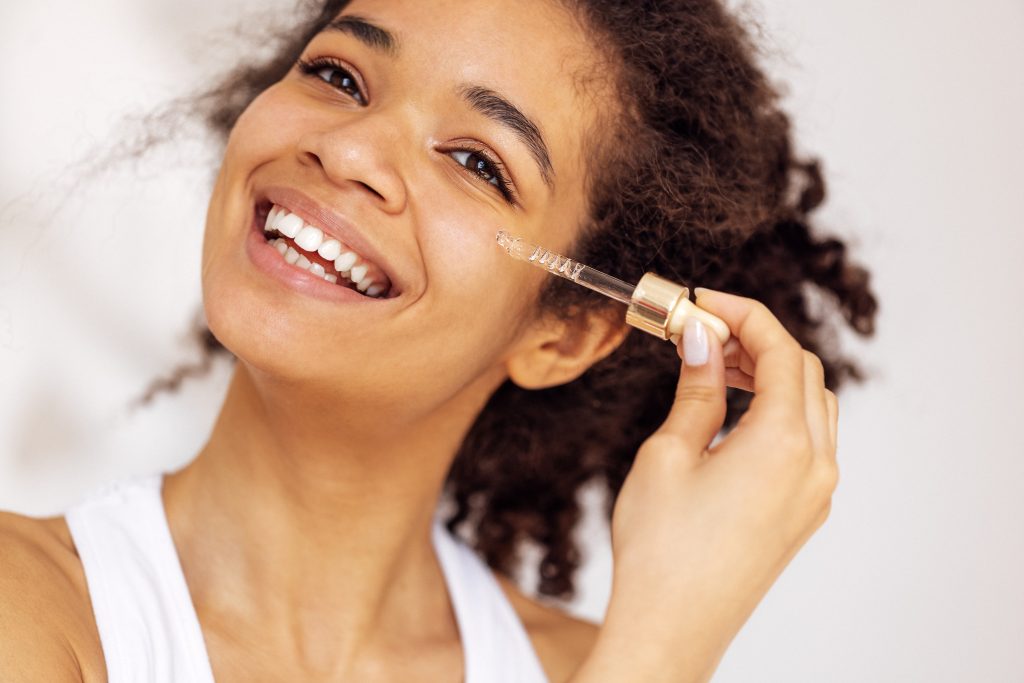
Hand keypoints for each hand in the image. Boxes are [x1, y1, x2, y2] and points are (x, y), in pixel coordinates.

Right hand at [583, 288, 838, 682]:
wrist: (672, 628)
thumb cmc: (661, 547)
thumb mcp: (669, 453)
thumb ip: (697, 389)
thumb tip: (702, 339)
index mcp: (784, 442)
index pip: (780, 350)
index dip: (743, 314)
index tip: (702, 302)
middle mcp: (815, 465)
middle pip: (804, 373)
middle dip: (757, 340)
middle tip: (701, 332)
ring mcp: (816, 494)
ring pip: (813, 407)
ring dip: (772, 376)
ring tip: (716, 368)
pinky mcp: (804, 515)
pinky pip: (808, 443)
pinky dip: (778, 412)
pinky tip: (733, 415)